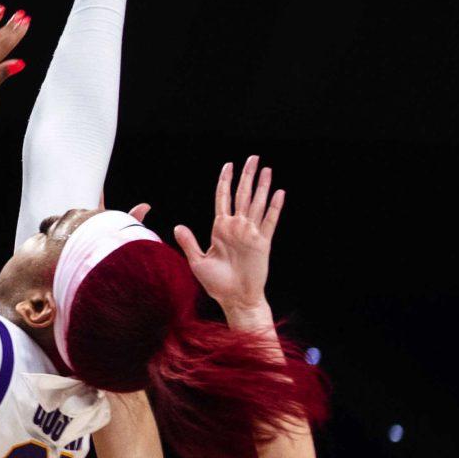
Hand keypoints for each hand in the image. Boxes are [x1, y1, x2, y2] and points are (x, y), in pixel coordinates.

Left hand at [174, 155, 281, 316]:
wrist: (235, 299)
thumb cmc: (216, 284)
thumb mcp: (197, 262)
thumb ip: (189, 242)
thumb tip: (179, 225)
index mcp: (220, 229)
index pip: (223, 198)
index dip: (225, 181)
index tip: (228, 165)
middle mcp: (237, 227)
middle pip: (242, 194)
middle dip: (247, 175)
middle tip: (253, 157)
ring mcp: (251, 234)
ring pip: (257, 203)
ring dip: (263, 186)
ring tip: (267, 169)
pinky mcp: (263, 243)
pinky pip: (270, 221)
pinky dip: (275, 207)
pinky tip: (279, 193)